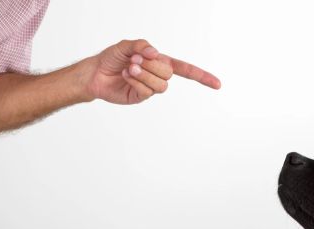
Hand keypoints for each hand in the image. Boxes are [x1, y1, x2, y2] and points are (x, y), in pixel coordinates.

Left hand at [80, 39, 220, 104]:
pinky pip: (146, 91)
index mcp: (160, 62)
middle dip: (152, 65)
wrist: (95, 73)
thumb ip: (142, 45)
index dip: (202, 77)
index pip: (186, 70)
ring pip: (160, 85)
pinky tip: (125, 74)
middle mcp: (157, 76)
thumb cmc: (112, 58)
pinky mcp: (140, 97)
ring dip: (144, 73)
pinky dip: (135, 80)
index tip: (218, 84)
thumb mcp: (127, 45)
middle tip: (135, 59)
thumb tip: (156, 53)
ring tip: (129, 67)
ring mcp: (149, 88)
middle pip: (169, 74)